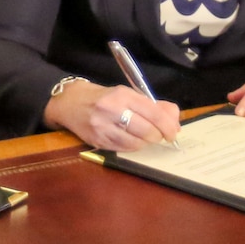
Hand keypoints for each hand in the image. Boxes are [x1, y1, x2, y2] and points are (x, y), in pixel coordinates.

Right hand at [43, 80, 181, 150]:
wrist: (70, 103)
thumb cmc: (103, 97)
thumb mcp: (127, 94)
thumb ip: (152, 105)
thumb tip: (175, 118)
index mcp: (122, 95)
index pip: (154, 113)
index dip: (168, 126)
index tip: (173, 132)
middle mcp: (112, 110)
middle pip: (147, 131)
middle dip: (159, 136)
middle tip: (161, 136)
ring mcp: (103, 127)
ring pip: (136, 143)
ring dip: (146, 143)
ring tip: (145, 137)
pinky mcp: (97, 141)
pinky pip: (124, 149)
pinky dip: (133, 147)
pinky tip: (132, 140)